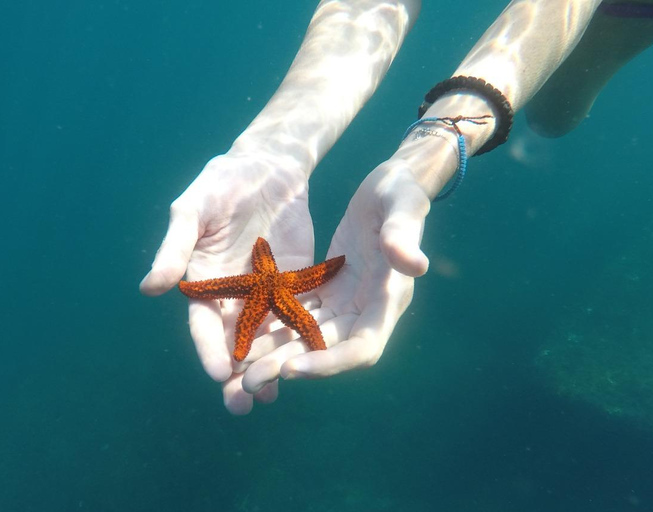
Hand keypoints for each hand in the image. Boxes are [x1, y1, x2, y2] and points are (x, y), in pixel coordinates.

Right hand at [139, 149, 314, 413]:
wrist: (269, 166)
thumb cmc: (223, 181)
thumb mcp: (194, 210)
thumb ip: (175, 247)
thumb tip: (150, 289)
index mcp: (202, 279)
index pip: (203, 322)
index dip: (208, 348)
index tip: (220, 373)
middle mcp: (231, 293)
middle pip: (231, 341)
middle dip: (235, 374)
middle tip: (242, 406)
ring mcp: (263, 292)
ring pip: (262, 338)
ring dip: (265, 367)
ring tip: (269, 398)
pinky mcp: (291, 284)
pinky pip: (293, 317)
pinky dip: (295, 343)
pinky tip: (304, 364)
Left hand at [239, 159, 430, 391]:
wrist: (392, 184)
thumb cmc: (403, 192)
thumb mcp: (404, 206)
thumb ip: (404, 235)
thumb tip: (416, 265)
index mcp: (389, 300)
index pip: (362, 347)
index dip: (329, 362)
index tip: (292, 368)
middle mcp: (366, 310)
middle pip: (325, 350)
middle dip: (288, 365)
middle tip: (248, 382)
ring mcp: (345, 302)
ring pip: (305, 336)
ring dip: (273, 351)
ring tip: (237, 367)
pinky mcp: (326, 289)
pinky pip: (295, 312)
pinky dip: (271, 323)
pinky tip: (241, 330)